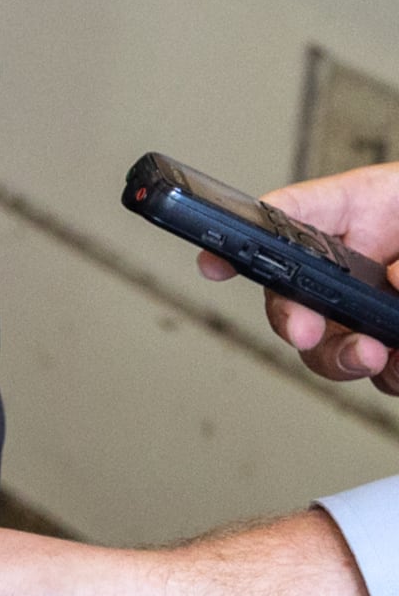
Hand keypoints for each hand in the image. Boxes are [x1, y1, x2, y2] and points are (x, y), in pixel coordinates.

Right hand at [196, 165, 398, 392]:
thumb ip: (398, 234)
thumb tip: (396, 280)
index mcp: (354, 218)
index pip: (282, 227)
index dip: (238, 245)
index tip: (215, 261)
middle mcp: (358, 271)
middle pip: (296, 306)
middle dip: (296, 324)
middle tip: (310, 332)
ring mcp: (382, 314)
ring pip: (336, 352)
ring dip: (348, 360)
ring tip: (382, 356)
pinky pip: (390, 376)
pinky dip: (396, 375)